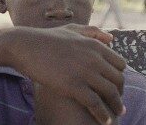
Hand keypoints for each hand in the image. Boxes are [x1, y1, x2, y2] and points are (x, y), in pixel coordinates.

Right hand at [7, 25, 125, 124]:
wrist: (25, 46)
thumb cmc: (47, 38)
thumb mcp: (73, 29)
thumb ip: (93, 32)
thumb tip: (111, 38)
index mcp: (95, 45)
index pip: (120, 64)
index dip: (120, 76)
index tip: (117, 87)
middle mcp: (94, 58)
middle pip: (118, 79)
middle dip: (120, 93)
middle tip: (118, 104)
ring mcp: (84, 72)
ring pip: (110, 92)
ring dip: (116, 106)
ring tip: (117, 116)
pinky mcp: (73, 85)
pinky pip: (95, 103)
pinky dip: (103, 114)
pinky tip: (105, 121)